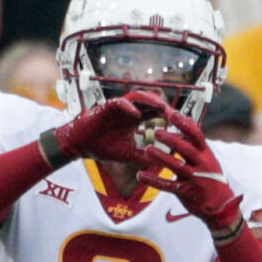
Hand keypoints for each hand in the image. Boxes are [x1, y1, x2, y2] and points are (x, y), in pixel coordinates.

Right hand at [50, 90, 164, 166]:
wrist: (82, 146)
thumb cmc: (104, 148)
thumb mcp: (129, 154)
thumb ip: (145, 156)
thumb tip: (163, 163)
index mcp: (136, 119)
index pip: (156, 113)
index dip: (168, 116)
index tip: (180, 123)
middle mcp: (130, 111)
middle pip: (151, 103)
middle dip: (164, 108)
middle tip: (175, 115)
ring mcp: (119, 107)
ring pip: (138, 98)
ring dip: (150, 102)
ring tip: (161, 108)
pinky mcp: (107, 107)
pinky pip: (119, 103)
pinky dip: (128, 107)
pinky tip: (137, 114)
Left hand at [138, 110, 242, 235]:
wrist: (220, 205)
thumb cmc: (210, 178)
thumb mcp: (207, 159)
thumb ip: (194, 144)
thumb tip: (184, 122)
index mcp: (206, 153)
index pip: (196, 135)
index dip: (184, 124)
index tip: (172, 113)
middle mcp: (202, 164)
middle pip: (186, 149)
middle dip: (172, 140)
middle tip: (156, 131)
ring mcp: (195, 179)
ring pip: (177, 166)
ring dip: (162, 157)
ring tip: (147, 150)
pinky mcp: (187, 192)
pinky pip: (169, 186)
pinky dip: (154, 181)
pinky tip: (140, 175)